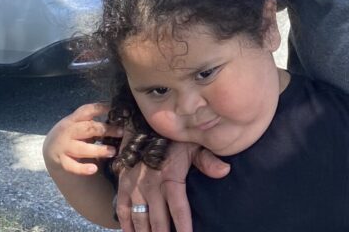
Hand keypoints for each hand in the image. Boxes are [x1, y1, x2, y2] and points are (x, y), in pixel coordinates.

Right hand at [42, 103, 122, 176]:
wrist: (51, 148)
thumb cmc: (71, 134)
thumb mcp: (78, 124)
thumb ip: (93, 123)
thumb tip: (118, 120)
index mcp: (73, 119)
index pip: (86, 111)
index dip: (100, 108)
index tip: (116, 109)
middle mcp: (68, 131)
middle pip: (87, 129)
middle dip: (105, 130)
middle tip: (121, 132)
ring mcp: (64, 147)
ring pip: (81, 148)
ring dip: (98, 150)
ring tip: (112, 152)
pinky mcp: (62, 161)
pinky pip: (72, 166)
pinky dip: (82, 169)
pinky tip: (94, 169)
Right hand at [115, 140, 231, 231]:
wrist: (140, 126)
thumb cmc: (171, 139)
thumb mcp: (191, 146)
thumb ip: (207, 160)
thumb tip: (225, 171)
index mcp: (171, 177)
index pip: (179, 209)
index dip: (184, 227)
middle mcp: (151, 186)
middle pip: (158, 221)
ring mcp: (135, 187)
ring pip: (140, 220)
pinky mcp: (123, 186)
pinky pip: (123, 211)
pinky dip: (127, 226)